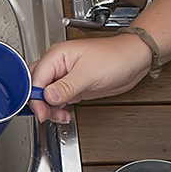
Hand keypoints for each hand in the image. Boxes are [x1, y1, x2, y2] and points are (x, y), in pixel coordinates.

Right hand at [28, 35, 153, 123]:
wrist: (135, 60)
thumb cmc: (117, 57)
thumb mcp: (89, 74)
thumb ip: (65, 87)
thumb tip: (47, 96)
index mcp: (57, 56)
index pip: (35, 79)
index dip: (35, 98)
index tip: (42, 111)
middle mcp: (58, 65)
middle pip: (36, 87)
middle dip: (40, 104)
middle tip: (49, 115)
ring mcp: (64, 76)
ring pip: (45, 97)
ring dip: (50, 109)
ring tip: (62, 115)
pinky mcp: (72, 86)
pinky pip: (57, 100)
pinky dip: (58, 110)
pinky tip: (65, 114)